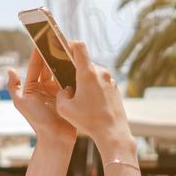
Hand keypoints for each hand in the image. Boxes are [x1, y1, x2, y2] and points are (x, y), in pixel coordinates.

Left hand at [8, 48, 76, 142]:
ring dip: (63, 60)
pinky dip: (73, 71)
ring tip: (68, 47)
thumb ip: (14, 87)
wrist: (56, 137)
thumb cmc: (37, 120)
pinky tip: (77, 61)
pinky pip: (70, 79)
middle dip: (53, 53)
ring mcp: (58, 90)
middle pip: (49, 66)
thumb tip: (9, 70)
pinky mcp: (69, 94)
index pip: (36, 65)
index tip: (42, 39)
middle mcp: (45, 86)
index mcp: (32, 86)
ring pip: (60, 71)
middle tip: (58, 39)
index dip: (38, 52)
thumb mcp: (22, 103)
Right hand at [54, 40, 133, 155]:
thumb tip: (65, 89)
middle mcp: (101, 73)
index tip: (62, 47)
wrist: (113, 132)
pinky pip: (101, 82)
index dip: (70, 43)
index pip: (79, 47)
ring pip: (92, 73)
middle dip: (74, 69)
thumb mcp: (65, 109)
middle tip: (65, 79)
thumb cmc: (89, 121)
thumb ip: (60, 95)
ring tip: (78, 96)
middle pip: (84, 62)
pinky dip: (93, 87)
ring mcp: (110, 80)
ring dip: (84, 80)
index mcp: (88, 73)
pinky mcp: (115, 88)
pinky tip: (89, 102)